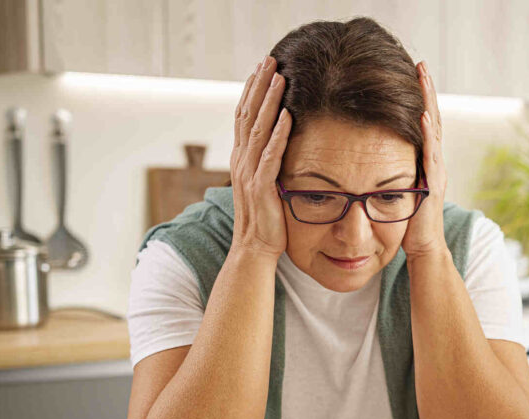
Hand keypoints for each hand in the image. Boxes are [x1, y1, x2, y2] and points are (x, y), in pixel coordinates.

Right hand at [229, 56, 291, 261]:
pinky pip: (270, 156)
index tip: (262, 67)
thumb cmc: (265, 219)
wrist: (255, 249)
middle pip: (247, 114)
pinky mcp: (262, 188)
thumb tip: (280, 142)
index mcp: (241, 158)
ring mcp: (249, 174)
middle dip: (259, 85)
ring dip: (269, 102)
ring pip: (258, 129)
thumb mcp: (265, 184)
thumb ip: (268, 162)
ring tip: (279, 78)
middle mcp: (241, 161)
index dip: (252, 90)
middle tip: (270, 59)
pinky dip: (278, 135)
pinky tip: (287, 116)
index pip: (243, 116)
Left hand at [401, 61, 447, 260]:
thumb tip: (368, 156)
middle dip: (426, 91)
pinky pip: (430, 154)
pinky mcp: (432, 184)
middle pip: (432, 118)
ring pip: (434, 130)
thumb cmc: (405, 224)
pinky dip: (428, 134)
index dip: (418, 98)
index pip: (422, 123)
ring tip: (424, 78)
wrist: (423, 249)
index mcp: (423, 160)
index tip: (412, 73)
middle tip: (420, 64)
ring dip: (429, 103)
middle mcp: (433, 161)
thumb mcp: (394, 188)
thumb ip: (388, 170)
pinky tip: (423, 116)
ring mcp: (436, 171)